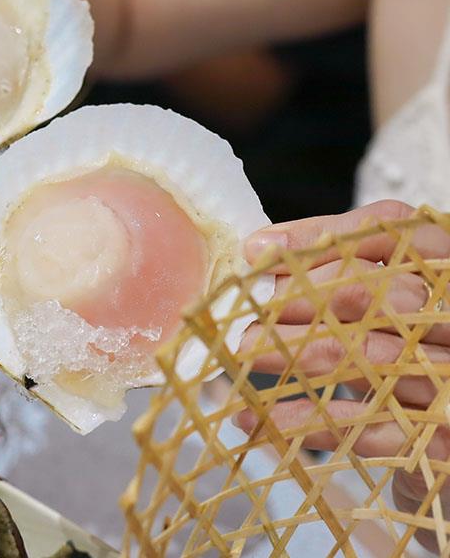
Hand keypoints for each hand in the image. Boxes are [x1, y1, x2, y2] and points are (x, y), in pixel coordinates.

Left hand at [236, 200, 449, 552]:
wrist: (435, 441)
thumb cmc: (399, 361)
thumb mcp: (377, 311)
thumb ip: (336, 275)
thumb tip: (260, 251)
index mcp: (443, 272)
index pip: (391, 231)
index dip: (321, 236)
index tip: (255, 252)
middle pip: (375, 291)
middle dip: (300, 299)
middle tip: (246, 314)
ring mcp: (449, 377)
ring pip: (367, 355)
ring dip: (293, 353)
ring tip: (243, 354)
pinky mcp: (435, 437)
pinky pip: (362, 424)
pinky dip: (302, 421)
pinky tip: (256, 418)